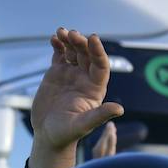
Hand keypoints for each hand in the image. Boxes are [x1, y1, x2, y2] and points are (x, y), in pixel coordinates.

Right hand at [28, 28, 124, 167]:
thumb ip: (100, 116)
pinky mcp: (56, 74)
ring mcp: (70, 74)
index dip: (98, 51)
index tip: (92, 39)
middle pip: (86, 55)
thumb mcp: (83, 125)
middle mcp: (85, 78)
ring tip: (61, 32)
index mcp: (95, 88)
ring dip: (69, 40)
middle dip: (81, 43)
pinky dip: (57, 45)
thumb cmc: (67, 134)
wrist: (48, 135)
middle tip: (72, 34)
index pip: (101, 65)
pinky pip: (59, 55)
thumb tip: (119, 109)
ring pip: (73, 52)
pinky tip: (54, 38)